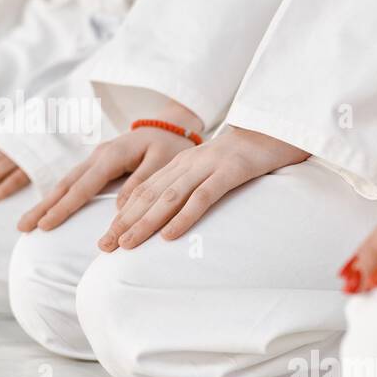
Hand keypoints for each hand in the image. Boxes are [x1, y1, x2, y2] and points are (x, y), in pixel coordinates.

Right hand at [18, 127, 195, 232]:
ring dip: (46, 202)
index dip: (63, 208)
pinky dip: (59, 196)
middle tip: (22, 227)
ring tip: (28, 223)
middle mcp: (99, 156)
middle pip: (65, 185)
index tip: (45, 225)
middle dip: (43, 207)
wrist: (171, 125)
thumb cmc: (170, 144)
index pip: (83, 187)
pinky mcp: (99, 163)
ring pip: (66, 182)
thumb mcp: (163, 162)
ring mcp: (96, 158)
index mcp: (112, 156)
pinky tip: (49, 208)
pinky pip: (74, 181)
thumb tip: (119, 209)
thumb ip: (141, 184)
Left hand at [94, 126, 309, 249]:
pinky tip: (169, 236)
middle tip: (104, 247)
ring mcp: (207, 167)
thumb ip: (184, 189)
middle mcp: (186, 165)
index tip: (104, 240)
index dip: (121, 216)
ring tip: (127, 243)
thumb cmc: (238, 158)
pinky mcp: (229, 172)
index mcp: (177, 165)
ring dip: (145, 222)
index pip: (141, 193)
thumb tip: (162, 221)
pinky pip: (203, 198)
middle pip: (147, 197)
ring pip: (168, 198)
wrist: (273, 130)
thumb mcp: (204, 171)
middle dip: (123, 222)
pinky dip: (184, 217)